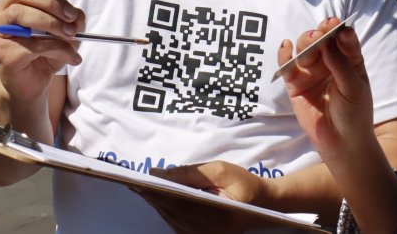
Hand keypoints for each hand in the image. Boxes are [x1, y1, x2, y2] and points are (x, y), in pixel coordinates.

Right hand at [0, 0, 84, 105]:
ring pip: (23, 15)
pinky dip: (58, 49)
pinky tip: (71, 57)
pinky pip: (33, 44)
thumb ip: (72, 18)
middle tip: (72, 17)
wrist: (34, 82)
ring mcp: (2, 31)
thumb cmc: (47, 50)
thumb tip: (77, 18)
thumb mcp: (66, 30)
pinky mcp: (5, 52)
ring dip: (52, 24)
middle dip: (52, 2)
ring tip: (71, 36)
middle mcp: (6, 10)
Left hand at [143, 162, 270, 233]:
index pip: (181, 204)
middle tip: (135, 183)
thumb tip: (161, 173)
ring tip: (142, 189)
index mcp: (219, 216)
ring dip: (157, 205)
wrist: (261, 203)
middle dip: (153, 197)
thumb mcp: (220, 170)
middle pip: (173, 214)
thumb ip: (191, 173)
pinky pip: (178, 225)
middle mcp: (211, 232)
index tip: (142, 181)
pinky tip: (157, 200)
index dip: (159, 193)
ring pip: (173, 221)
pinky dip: (166, 212)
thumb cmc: (243, 183)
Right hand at [279, 17, 373, 162]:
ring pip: (305, 50)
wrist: (343, 143)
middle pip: (321, 41)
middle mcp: (329, 63)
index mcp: (349, 60)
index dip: (339, 30)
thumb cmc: (355, 113)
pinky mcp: (296, 85)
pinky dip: (285, 56)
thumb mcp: (353, 87)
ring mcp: (312, 73)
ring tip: (310, 39)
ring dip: (306, 42)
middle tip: (320, 32)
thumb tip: (326, 41)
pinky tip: (285, 46)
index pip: (343, 39)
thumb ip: (339, 64)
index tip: (336, 24)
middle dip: (320, 34)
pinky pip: (288, 67)